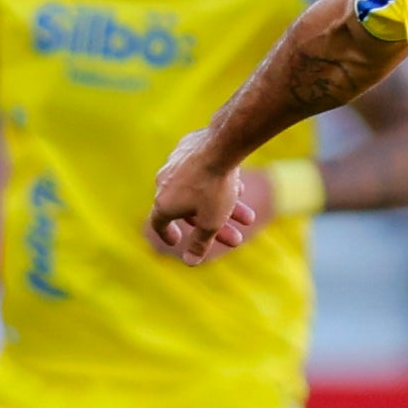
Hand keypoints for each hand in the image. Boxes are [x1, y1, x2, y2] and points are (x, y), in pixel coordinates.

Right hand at [148, 130, 259, 267]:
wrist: (222, 144)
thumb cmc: (214, 187)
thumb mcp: (211, 222)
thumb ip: (200, 243)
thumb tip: (190, 262)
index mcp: (163, 202)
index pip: (159, 223)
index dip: (167, 234)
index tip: (176, 240)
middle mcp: (163, 181)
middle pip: (189, 209)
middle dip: (215, 226)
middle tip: (236, 239)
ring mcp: (174, 162)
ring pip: (199, 190)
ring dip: (224, 206)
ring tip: (249, 218)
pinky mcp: (188, 147)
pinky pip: (202, 171)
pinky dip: (218, 183)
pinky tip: (240, 187)